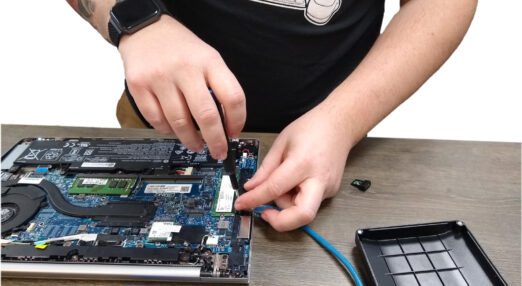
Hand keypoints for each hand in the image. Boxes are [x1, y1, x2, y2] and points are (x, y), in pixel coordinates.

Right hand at [118, 15, 245, 158]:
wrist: (146, 30)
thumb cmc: (181, 48)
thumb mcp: (208, 58)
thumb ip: (218, 86)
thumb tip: (227, 124)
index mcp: (209, 61)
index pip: (232, 97)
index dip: (237, 121)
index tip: (234, 133)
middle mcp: (185, 69)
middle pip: (206, 115)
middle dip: (215, 140)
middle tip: (219, 151)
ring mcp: (160, 78)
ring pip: (180, 122)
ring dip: (191, 140)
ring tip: (196, 144)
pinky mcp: (139, 86)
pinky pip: (157, 120)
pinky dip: (168, 130)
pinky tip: (174, 130)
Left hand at [234, 102, 352, 230]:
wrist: (340, 125)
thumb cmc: (313, 128)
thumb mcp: (281, 143)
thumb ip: (266, 168)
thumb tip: (251, 187)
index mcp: (303, 163)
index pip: (274, 189)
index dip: (254, 199)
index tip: (241, 204)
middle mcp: (319, 180)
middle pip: (302, 215)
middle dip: (280, 221)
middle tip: (264, 213)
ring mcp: (328, 189)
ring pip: (303, 211)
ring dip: (285, 204)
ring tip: (283, 182)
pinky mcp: (330, 192)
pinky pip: (307, 203)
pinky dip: (294, 199)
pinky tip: (294, 182)